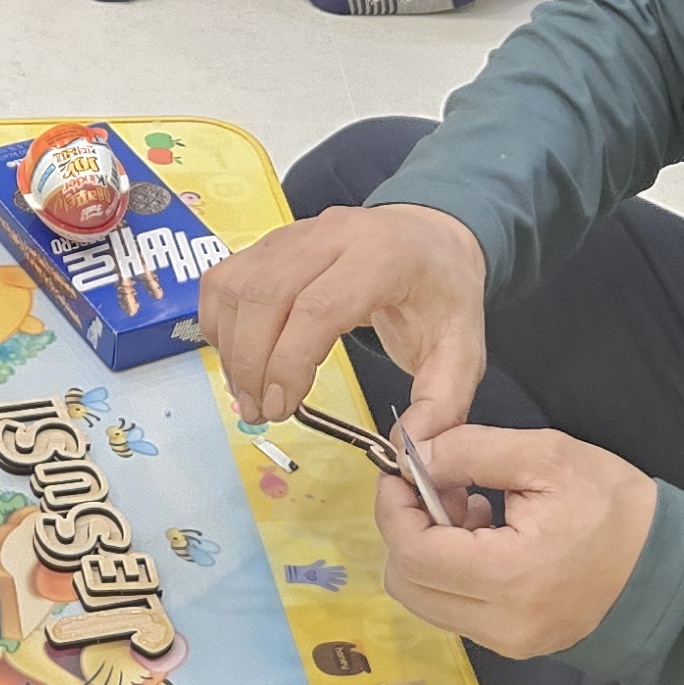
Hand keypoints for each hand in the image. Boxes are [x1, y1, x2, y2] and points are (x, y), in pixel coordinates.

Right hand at [196, 202, 488, 436]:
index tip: (284, 408)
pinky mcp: (270, 242)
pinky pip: (225, 278)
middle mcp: (332, 234)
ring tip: (249, 393)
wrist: (430, 236)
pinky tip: (239, 356)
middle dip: (252, 362)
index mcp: (382, 256)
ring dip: (231, 347)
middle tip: (261, 413)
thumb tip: (407, 451)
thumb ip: (442, 405)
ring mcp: (294, 233)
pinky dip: (220, 322)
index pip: (317, 306)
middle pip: (265, 294)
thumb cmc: (441, 295)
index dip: (290, 361)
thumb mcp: (463, 352)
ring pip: (237, 286)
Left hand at [375, 425, 656, 655]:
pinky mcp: (512, 645)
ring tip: (466, 508)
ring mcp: (506, 642)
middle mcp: (500, 624)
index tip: (402, 471)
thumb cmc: (614, 506)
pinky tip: (483, 537)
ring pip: (425, 600)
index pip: (413, 552)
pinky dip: (449, 573)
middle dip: (407, 528)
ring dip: (425, 552)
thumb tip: (415, 455)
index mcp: (510, 576)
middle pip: (408, 583)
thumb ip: (472, 451)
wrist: (667, 568)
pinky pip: (453, 610)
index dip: (393, 508)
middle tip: (440, 486)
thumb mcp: (548, 456)